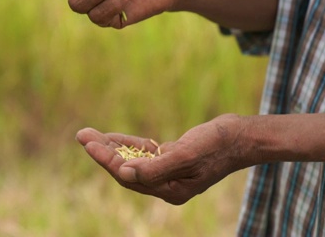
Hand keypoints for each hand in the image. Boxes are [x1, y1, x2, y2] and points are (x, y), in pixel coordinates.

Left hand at [75, 114, 250, 204]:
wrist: (243, 137)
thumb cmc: (217, 145)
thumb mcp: (186, 155)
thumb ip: (155, 167)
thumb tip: (123, 174)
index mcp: (170, 189)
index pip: (128, 177)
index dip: (106, 160)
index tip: (88, 143)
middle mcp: (167, 184)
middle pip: (125, 170)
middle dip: (102, 153)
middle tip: (82, 135)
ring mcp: (169, 172)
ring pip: (132, 161)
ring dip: (111, 147)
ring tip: (89, 134)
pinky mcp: (173, 159)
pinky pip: (144, 154)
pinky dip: (128, 145)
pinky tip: (113, 137)